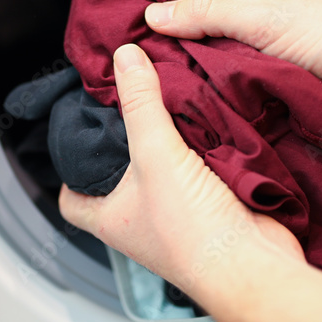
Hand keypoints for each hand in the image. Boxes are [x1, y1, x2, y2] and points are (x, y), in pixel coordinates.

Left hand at [58, 44, 302, 298]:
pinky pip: (202, 169)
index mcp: (111, 219)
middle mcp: (141, 220)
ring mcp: (179, 214)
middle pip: (121, 176)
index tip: (77, 137)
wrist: (253, 263)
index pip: (72, 199)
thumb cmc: (193, 232)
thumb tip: (124, 58)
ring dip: (169, 140)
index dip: (68, 171)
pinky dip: (205, 146)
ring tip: (166, 99)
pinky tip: (208, 118)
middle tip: (128, 103)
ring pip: (165, 168)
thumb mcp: (154, 154)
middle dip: (126, 143)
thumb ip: (140, 104)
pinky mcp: (214, 206)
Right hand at [144, 0, 321, 135]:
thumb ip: (208, 13)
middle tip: (149, 68)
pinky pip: (250, 104)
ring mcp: (281, 66)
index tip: (144, 26)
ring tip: (170, 95)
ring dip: (212, 86)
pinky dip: (233, 109)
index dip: (180, 10)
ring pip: (231, 76)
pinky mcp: (288, 100)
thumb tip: (157, 14)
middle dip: (191, 54)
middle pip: (217, 41)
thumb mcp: (264, 16)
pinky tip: (207, 116)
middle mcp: (274, 28)